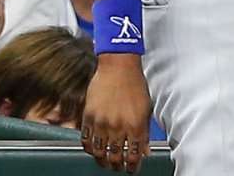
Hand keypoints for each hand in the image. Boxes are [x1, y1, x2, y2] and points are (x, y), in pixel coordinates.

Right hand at [81, 54, 151, 172]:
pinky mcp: (88, 117)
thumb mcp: (146, 108)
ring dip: (103, 161)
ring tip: (106, 162)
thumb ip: (145, 132)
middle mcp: (118, 126)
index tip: (132, 170)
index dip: (132, 166)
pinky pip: (86, 141)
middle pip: (115, 157)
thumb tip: (145, 151)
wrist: (118, 67)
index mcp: (136, 124)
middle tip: (119, 167)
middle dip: (117, 166)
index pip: (133, 155)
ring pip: (99, 153)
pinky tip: (94, 150)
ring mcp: (102, 123)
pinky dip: (90, 149)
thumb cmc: (135, 84)